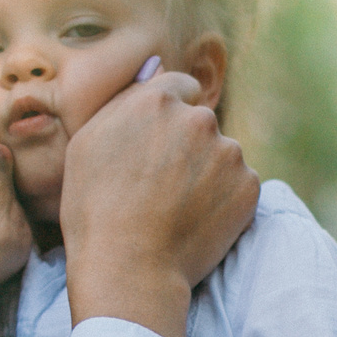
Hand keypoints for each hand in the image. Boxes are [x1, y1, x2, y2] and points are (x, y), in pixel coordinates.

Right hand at [60, 72, 258, 336]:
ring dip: (207, 171)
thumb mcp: (87, 144)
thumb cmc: (94, 210)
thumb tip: (156, 67)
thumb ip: (124, 100)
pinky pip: (239, 184)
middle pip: (200, 122)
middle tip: (161, 186)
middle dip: (187, 145)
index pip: (179, 88)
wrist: (129, 269)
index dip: (166, 119)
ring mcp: (229, 152)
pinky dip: (224, 199)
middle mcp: (199, 119)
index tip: (156, 147)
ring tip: (176, 208)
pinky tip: (196, 221)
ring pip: (221, 154)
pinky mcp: (249, 186)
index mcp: (157, 101)